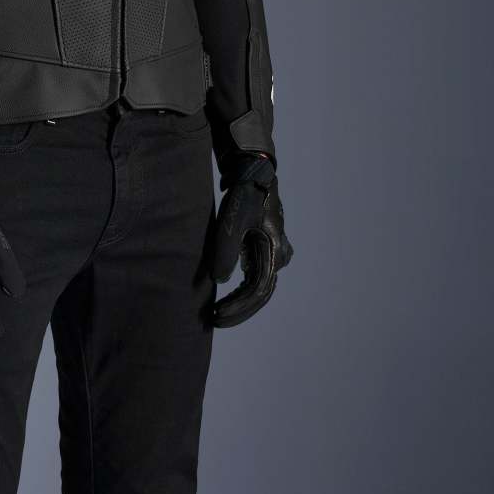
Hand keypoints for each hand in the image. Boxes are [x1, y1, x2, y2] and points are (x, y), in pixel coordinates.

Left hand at [210, 153, 291, 327]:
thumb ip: (225, 251)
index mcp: (274, 252)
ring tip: (217, 312)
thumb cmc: (244, 195)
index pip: (256, 292)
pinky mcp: (267, 249)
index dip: (237, 308)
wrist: (254, 174)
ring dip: (240, 302)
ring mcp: (276, 253)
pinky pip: (257, 277)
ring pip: (259, 287)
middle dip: (237, 310)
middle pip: (259, 294)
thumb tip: (220, 280)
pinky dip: (242, 291)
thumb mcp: (232, 222)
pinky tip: (227, 298)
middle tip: (213, 319)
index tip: (215, 316)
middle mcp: (279, 256)